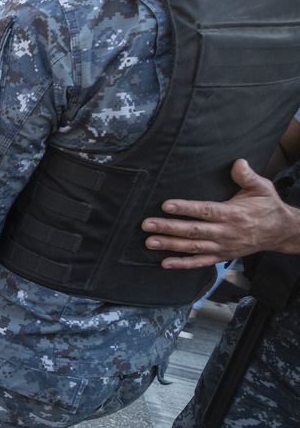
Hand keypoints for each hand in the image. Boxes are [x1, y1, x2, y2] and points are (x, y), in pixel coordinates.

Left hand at [143, 159, 299, 267]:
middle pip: (193, 231)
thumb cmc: (267, 207)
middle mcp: (226, 232)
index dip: (185, 208)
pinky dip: (182, 264)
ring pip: (193, 247)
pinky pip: (200, 262)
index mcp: (233, 214)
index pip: (205, 211)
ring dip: (170, 245)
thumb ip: (248, 176)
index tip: (166, 205)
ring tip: (150, 242)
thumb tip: (238, 162)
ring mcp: (223, 247)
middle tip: (147, 224)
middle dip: (168, 228)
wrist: (281, 232)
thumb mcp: (262, 188)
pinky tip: (164, 263)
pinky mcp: (222, 257)